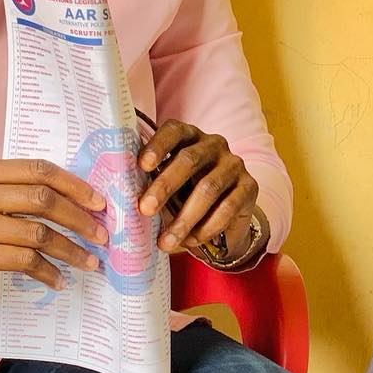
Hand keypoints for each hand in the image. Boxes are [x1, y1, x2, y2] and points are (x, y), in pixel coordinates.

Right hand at [0, 159, 107, 307]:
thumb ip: (29, 192)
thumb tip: (89, 200)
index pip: (38, 170)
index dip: (74, 185)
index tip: (100, 203)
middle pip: (41, 200)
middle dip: (78, 218)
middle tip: (101, 235)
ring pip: (38, 233)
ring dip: (70, 250)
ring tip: (89, 261)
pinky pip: (25, 260)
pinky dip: (49, 271)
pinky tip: (61, 279)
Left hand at [138, 119, 259, 257]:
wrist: (227, 217)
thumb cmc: (186, 197)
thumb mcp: (169, 187)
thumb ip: (152, 186)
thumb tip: (122, 203)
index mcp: (189, 137)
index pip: (174, 131)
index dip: (158, 146)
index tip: (142, 166)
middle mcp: (214, 145)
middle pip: (189, 159)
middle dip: (164, 186)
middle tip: (145, 209)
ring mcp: (234, 164)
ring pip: (208, 187)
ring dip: (184, 217)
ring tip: (166, 241)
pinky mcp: (250, 186)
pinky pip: (228, 207)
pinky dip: (206, 227)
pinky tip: (191, 241)